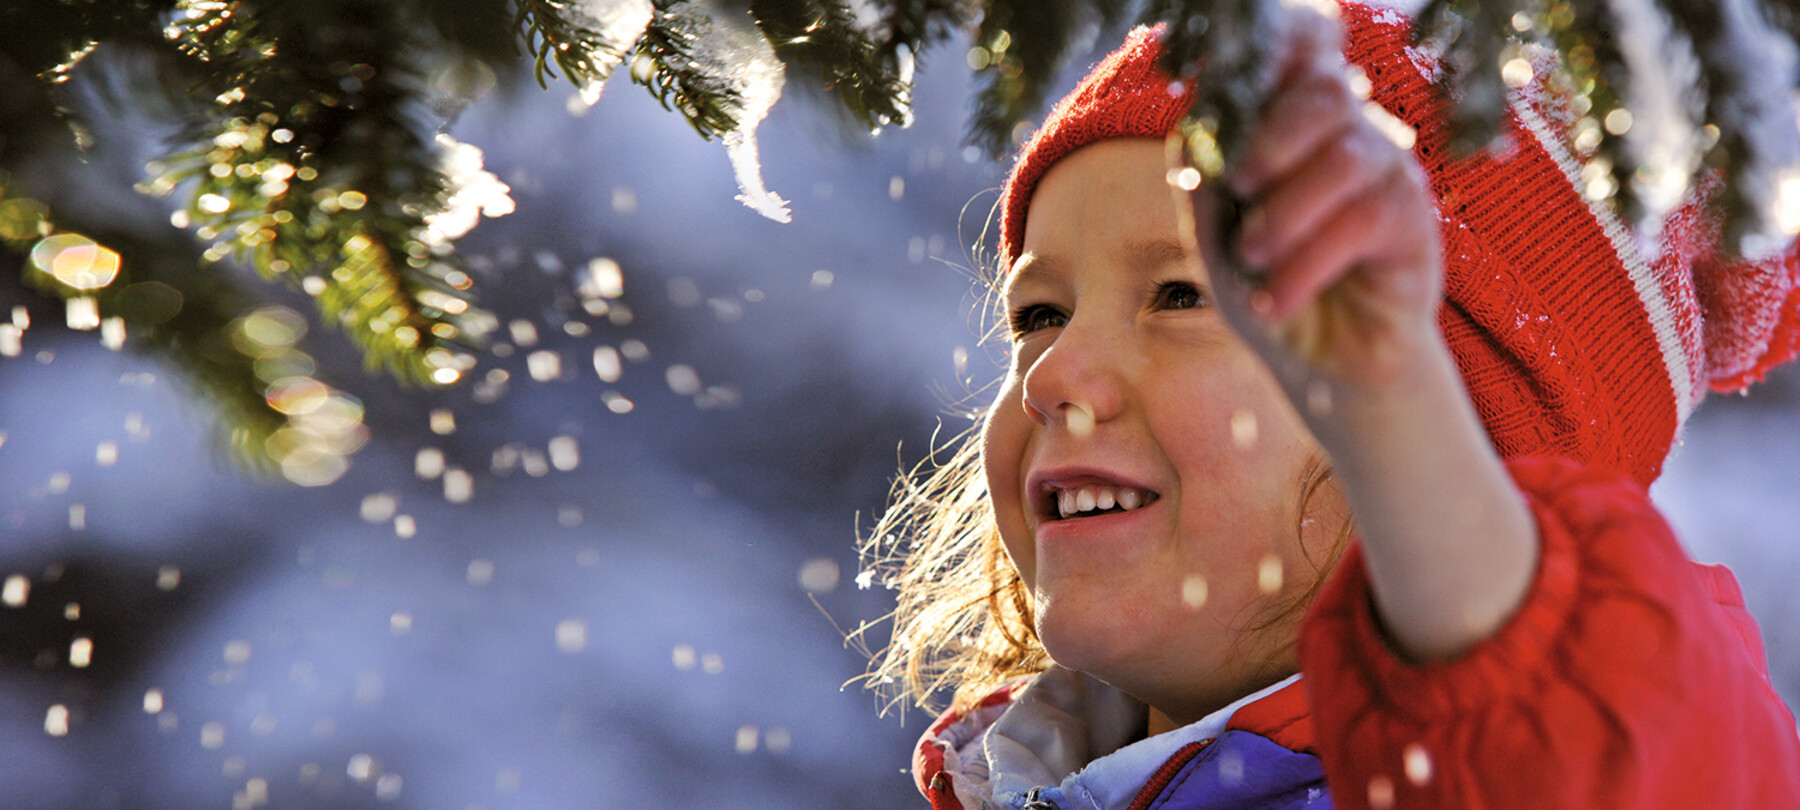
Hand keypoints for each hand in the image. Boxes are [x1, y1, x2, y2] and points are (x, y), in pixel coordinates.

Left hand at [1186, 6, 1442, 397]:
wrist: (1321, 368)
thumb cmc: (1267, 287)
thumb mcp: (1216, 240)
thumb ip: (1204, 186)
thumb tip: (1192, 140)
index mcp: (1295, 125)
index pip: (1303, 53)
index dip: (1284, 40)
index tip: (1241, 64)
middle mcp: (1348, 135)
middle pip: (1326, 92)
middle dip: (1270, 138)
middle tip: (1236, 189)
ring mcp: (1388, 174)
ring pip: (1346, 156)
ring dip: (1285, 212)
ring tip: (1252, 258)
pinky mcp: (1413, 224)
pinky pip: (1363, 221)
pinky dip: (1305, 265)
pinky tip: (1274, 302)